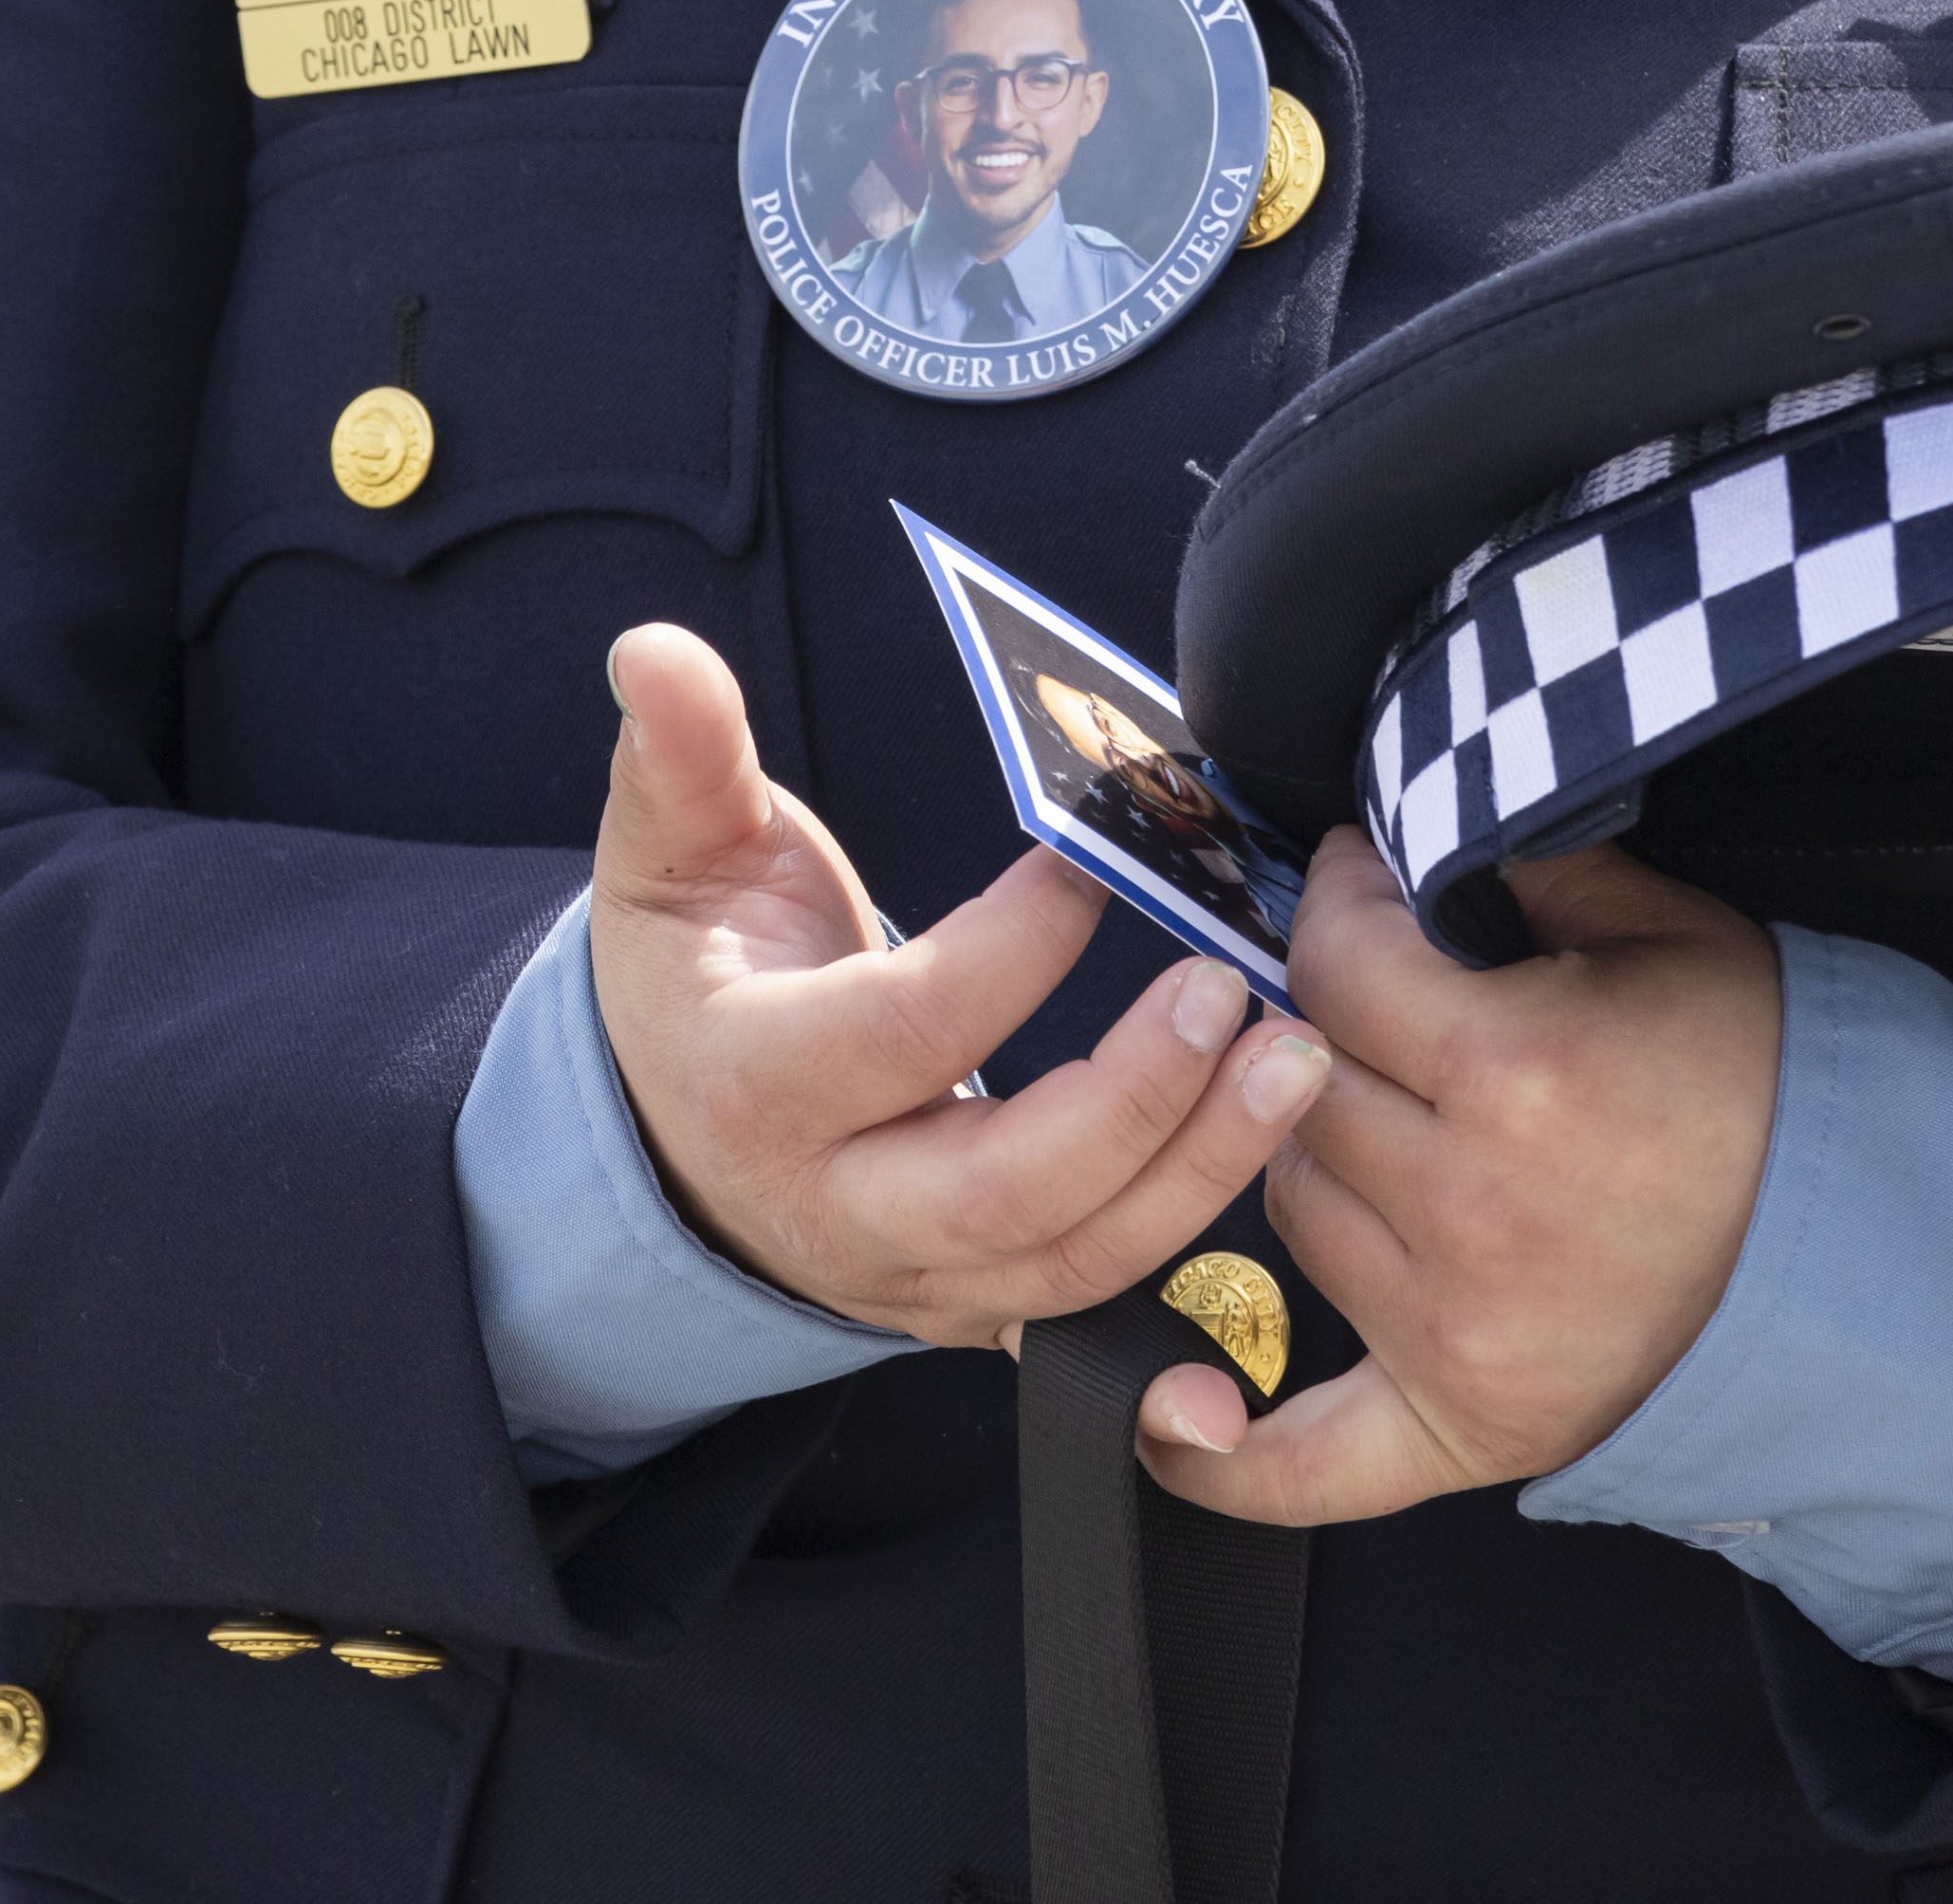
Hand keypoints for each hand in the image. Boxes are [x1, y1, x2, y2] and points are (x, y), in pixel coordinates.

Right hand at [593, 621, 1331, 1345]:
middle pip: (1008, 1189)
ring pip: (1078, 1260)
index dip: (1013, 951)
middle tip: (1228, 989)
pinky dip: (1197, 1234)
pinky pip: (1103, 1292)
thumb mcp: (668, 857)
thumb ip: (682, 755)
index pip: (907, 1033)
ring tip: (1298, 1058)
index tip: (1089, 859)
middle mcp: (836, 1206)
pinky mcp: (980, 1302)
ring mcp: (916, 1275)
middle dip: (1138, 1099)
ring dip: (1206, 1167)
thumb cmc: (692, 972)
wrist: (675, 1135)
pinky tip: (1274, 1150)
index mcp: (757, 1084)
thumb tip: (654, 650)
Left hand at [1139, 829, 1779, 1523]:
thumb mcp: (1666, 934)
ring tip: (1392, 1124)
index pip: (1336, 967)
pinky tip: (1179, 1419)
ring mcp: (1456, 1325)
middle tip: (1379, 1005)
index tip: (1358, 887)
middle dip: (1330, 1026)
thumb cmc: (1758, 1079)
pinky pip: (1314, 1459)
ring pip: (1293, 1207)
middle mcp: (1468, 1204)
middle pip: (1299, 1088)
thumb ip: (1523, 866)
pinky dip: (1233, 1456)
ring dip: (1316, 1157)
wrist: (1857, 1247)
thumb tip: (1405, 829)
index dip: (1339, 908)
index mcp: (1513, 1070)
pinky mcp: (1467, 1421)